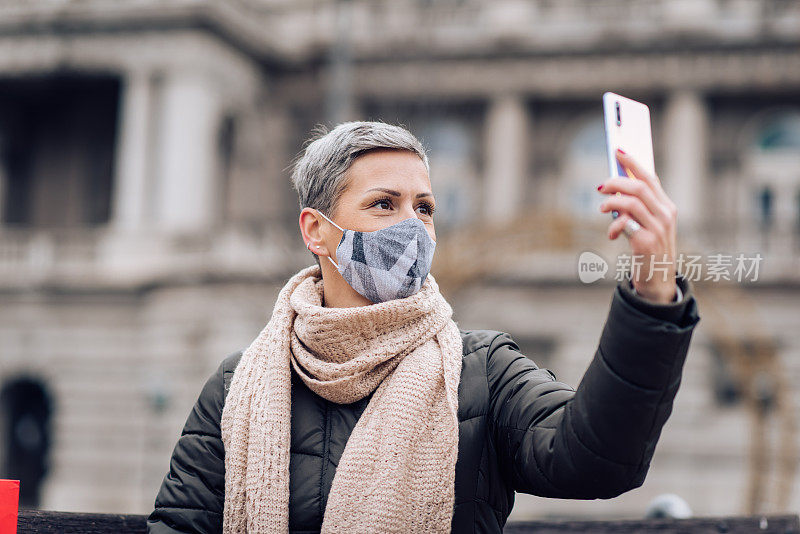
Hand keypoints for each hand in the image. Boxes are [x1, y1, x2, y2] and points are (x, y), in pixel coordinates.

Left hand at [597, 149, 677, 303]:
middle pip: (639, 186)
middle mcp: (666, 215)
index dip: (633, 164)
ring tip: (601, 209)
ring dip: (612, 202)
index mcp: (667, 207)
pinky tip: (612, 234)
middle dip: (616, 182)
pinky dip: (614, 226)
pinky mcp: (647, 242)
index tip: (618, 152)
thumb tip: (613, 189)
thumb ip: (636, 208)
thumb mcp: (647, 226)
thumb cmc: (648, 250)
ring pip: (632, 201)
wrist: (657, 281)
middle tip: (600, 187)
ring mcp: (658, 228)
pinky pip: (626, 224)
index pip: (651, 178)